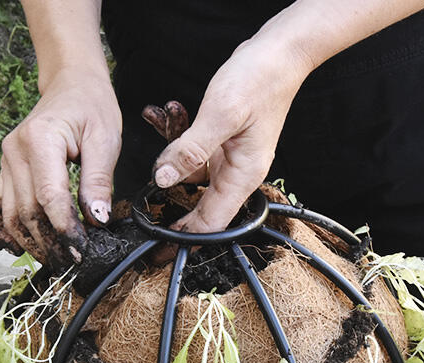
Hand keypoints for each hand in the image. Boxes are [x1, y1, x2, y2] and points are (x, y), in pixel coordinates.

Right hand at [0, 69, 121, 268]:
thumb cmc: (91, 107)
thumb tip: (96, 219)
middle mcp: (14, 152)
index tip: (81, 250)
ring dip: (30, 243)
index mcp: (39, 140)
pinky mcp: (3, 172)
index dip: (64, 228)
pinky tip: (21, 246)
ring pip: (9, 216)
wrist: (71, 85)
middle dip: (49, 242)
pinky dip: (3, 231)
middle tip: (72, 261)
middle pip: (26, 211)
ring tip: (55, 259)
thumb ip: (99, 180)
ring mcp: (4, 163)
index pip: (49, 196)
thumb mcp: (106, 139)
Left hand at [151, 35, 316, 233]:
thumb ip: (190, 150)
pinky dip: (177, 143)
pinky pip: (193, 155)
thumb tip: (163, 180)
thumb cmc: (260, 80)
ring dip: (170, 161)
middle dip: (172, 211)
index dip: (185, 238)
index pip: (212, 224)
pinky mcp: (222, 143)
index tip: (159, 247)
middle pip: (200, 207)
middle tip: (144, 222)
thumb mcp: (221, 115)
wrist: (279, 53)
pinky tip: (168, 122)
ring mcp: (230, 159)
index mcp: (243, 176)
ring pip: (191, 177)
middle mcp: (238, 173)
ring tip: (159, 135)